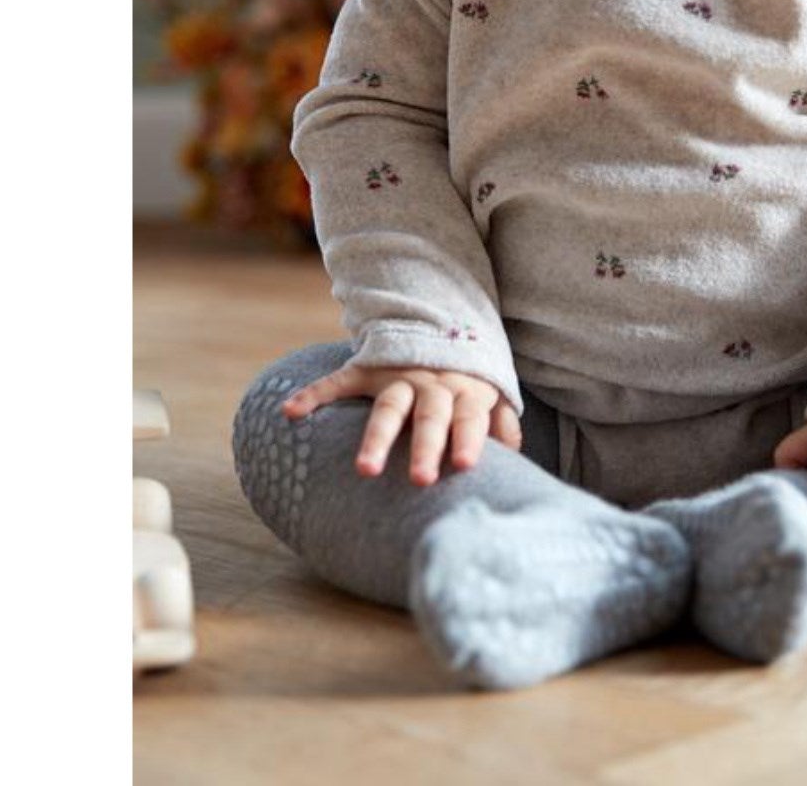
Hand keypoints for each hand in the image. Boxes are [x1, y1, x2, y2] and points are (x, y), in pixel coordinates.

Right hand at [281, 364, 522, 483]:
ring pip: (388, 406)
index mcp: (465, 393)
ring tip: (365, 471)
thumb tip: (516, 459)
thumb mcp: (491, 393)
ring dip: (378, 437)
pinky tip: (290, 412)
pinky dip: (314, 394)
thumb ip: (502, 424)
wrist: (433, 325)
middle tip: (421, 481)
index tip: (464, 467)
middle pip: (430, 415)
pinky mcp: (367, 370)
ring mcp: (398, 376)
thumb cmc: (465, 378)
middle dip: (426, 447)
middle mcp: (433, 384)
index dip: (469, 440)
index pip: (469, 418)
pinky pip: (339, 381)